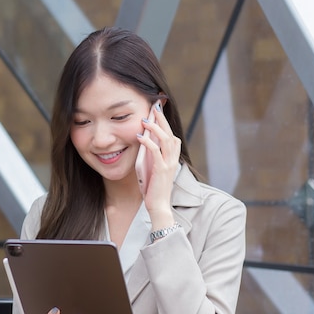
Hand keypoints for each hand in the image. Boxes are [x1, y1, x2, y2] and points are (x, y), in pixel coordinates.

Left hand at [137, 100, 180, 228]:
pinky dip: (149, 143)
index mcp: (171, 158)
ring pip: (166, 140)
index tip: (158, 111)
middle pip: (170, 134)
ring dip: (156, 128)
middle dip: (162, 119)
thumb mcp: (152, 168)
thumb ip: (151, 156)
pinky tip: (140, 136)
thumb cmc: (153, 189)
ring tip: (145, 119)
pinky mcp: (161, 170)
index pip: (171, 136)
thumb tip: (144, 141)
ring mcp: (169, 164)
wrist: (158, 206)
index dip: (166, 123)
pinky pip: (156, 152)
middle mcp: (173, 159)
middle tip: (154, 106)